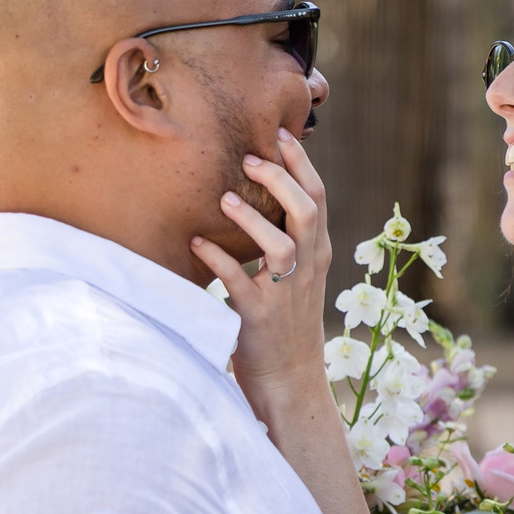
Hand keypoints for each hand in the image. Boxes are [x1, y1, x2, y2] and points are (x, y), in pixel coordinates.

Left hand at [191, 129, 333, 429]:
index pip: (318, 197)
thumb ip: (287, 239)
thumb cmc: (285, 323)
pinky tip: (196, 242)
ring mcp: (286, 292)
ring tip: (223, 198)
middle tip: (249, 157)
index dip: (301, 163)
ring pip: (281, 244)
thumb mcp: (296, 276)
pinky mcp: (260, 316)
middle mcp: (308, 267)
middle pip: (307, 209)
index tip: (281, 133)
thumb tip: (262, 196)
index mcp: (318, 253)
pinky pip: (239, 282)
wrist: (290, 380)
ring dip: (251, 218)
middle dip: (281, 177)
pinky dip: (217, 259)